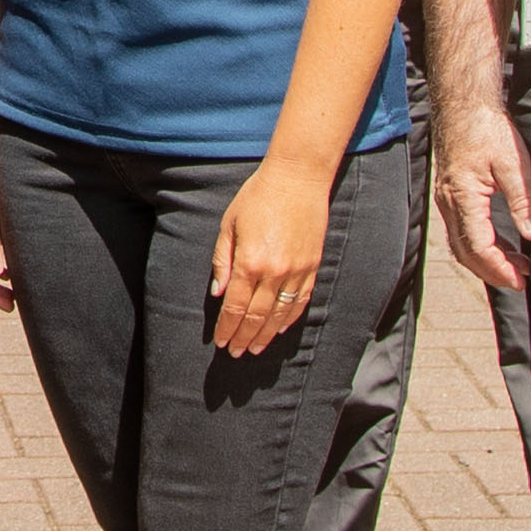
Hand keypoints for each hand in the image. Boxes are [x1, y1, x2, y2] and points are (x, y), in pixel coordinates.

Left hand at [206, 156, 330, 358]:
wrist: (297, 178)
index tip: (221, 341)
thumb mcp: (229, 225)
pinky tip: (280, 329)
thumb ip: (222, 261)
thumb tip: (218, 294)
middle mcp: (274, 272)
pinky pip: (301, 301)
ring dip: (266, 335)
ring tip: (255, 348)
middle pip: (257, 317)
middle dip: (244, 338)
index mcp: (249, 262)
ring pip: (280, 315)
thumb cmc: (257, 196)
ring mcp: (297, 271)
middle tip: (235, 352)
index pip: (235, 307)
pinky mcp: (312, 266)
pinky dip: (289, 319)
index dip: (227, 328)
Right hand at [433, 103, 530, 296]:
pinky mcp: (451, 194)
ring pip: (462, 244)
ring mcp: (447, 200)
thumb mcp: (513, 164)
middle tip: (521, 281)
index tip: (522, 280)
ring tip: (518, 266)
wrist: (464, 105)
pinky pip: (462, 230)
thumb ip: (524, 202)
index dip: (500, 269)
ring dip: (488, 260)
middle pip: (466, 252)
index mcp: (464, 198)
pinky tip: (503, 243)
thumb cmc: (487, 130)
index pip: (479, 247)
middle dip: (493, 272)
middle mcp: (449, 203)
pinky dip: (482, 244)